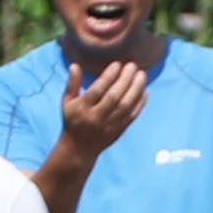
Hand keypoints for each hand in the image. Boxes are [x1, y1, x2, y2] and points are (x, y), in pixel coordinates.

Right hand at [55, 49, 149, 163]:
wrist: (79, 148)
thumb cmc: (73, 120)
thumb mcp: (67, 102)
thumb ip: (72, 83)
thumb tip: (75, 65)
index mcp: (82, 108)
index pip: (97, 90)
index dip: (108, 76)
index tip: (117, 64)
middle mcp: (96, 117)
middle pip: (114, 97)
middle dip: (125, 80)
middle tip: (133, 65)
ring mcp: (109, 125)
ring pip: (125, 106)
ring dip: (136, 89)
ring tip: (142, 74)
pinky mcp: (119, 131)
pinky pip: (132, 116)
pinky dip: (140, 103)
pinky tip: (145, 90)